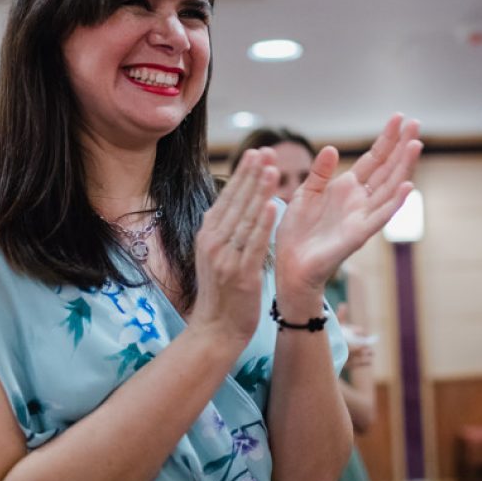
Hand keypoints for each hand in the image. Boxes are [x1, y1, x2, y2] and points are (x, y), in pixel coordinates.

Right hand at [187, 149, 278, 345]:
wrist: (215, 330)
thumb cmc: (220, 293)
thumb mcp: (212, 257)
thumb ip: (218, 231)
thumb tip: (218, 208)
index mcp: (208, 235)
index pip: (227, 197)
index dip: (242, 174)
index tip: (256, 152)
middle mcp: (213, 242)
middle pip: (236, 202)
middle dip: (252, 175)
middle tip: (266, 150)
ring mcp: (226, 257)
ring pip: (246, 218)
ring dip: (259, 192)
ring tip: (272, 169)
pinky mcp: (240, 274)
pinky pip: (254, 244)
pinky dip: (263, 223)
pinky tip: (274, 206)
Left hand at [274, 114, 422, 308]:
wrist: (290, 264)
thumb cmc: (298, 232)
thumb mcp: (305, 193)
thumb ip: (320, 172)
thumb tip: (333, 147)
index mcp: (347, 188)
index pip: (373, 159)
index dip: (386, 139)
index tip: (399, 117)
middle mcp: (360, 200)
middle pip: (386, 169)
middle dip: (401, 146)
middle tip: (416, 122)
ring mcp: (362, 216)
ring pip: (389, 188)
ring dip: (404, 168)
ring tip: (416, 145)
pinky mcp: (358, 234)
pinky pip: (380, 217)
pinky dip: (395, 203)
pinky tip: (408, 187)